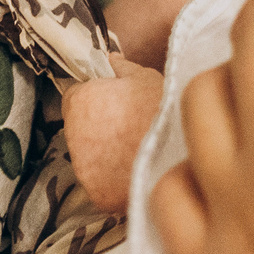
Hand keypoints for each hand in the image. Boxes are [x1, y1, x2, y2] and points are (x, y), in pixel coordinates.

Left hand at [64, 59, 163, 213]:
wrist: (179, 159)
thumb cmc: (162, 112)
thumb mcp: (147, 79)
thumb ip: (122, 67)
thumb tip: (111, 58)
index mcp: (80, 101)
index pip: (75, 95)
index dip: (94, 96)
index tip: (112, 101)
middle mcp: (73, 137)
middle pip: (79, 127)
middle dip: (97, 125)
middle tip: (128, 125)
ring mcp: (83, 169)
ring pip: (88, 157)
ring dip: (104, 152)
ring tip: (134, 149)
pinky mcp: (96, 194)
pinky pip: (100, 183)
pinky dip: (113, 178)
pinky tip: (135, 170)